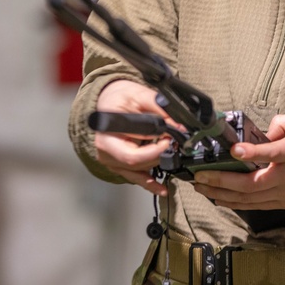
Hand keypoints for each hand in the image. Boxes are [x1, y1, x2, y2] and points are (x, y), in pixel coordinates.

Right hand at [93, 79, 178, 195]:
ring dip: (158, 164)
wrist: (106, 100)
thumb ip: (159, 108)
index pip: (132, 154)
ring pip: (138, 172)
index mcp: (106, 135)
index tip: (169, 139)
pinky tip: (162, 189)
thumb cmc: (118, 97)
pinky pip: (135, 177)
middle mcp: (105, 151)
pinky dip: (150, 183)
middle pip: (137, 164)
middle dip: (159, 154)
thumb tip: (178, 125)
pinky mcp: (118, 164)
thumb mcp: (138, 95)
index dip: (155, 150)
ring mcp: (111, 160)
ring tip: (173, 155)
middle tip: (173, 141)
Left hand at [192, 114, 284, 209]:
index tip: (234, 150)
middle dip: (222, 180)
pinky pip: (255, 206)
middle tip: (200, 176)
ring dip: (223, 194)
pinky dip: (235, 204)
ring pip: (249, 199)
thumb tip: (264, 131)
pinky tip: (219, 199)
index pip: (273, 152)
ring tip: (201, 188)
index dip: (253, 152)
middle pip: (252, 183)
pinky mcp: (283, 202)